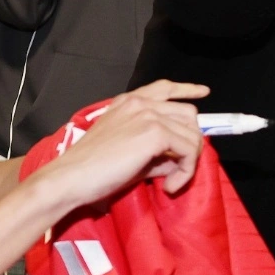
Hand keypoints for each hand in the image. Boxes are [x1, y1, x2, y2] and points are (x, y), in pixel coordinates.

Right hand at [32, 80, 209, 209]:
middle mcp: (140, 103)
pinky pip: (188, 151)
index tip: (204, 93)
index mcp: (128, 102)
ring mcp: (149, 115)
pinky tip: (168, 186)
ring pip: (192, 134)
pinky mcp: (155, 133)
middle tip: (176, 170)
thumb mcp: (127, 151)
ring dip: (188, 162)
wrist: (71, 177)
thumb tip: (177, 159)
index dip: (187, 89)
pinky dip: (185, 171)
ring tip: (169, 182)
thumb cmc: (91, 170)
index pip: (165, 88)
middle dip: (190, 142)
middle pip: (188, 114)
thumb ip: (154, 149)